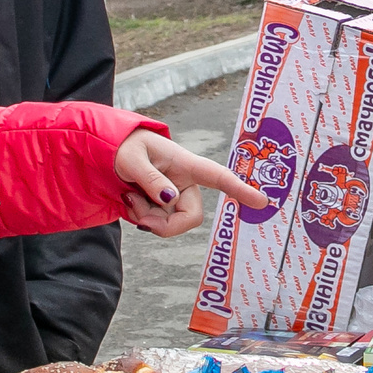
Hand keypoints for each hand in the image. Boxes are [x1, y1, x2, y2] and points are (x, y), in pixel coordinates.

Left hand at [115, 128, 263, 236]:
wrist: (111, 151)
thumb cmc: (125, 147)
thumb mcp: (132, 159)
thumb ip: (151, 179)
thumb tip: (170, 200)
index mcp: (186, 165)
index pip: (218, 177)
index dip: (241, 190)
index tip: (261, 202)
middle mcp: (185, 183)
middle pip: (190, 217)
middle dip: (164, 225)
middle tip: (139, 219)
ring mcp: (175, 196)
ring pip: (170, 224)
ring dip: (146, 217)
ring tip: (129, 197)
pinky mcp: (163, 206)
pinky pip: (157, 224)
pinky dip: (141, 217)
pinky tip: (131, 200)